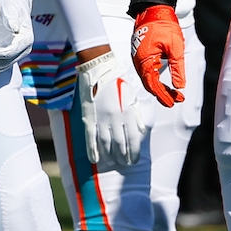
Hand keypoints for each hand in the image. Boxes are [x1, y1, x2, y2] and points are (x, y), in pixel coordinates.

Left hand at [0, 0, 32, 72]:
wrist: (10, 3)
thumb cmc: (10, 3)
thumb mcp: (10, 8)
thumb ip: (11, 19)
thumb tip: (15, 29)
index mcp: (25, 39)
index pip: (8, 53)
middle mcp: (22, 49)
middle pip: (3, 62)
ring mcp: (14, 53)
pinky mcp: (6, 53)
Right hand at [75, 48, 147, 169]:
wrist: (99, 66)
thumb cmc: (118, 80)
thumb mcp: (132, 96)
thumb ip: (137, 115)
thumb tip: (141, 131)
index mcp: (128, 112)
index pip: (133, 139)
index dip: (134, 152)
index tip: (134, 160)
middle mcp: (116, 118)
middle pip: (120, 144)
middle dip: (123, 156)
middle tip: (124, 164)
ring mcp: (101, 118)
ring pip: (106, 143)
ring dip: (110, 156)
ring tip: (112, 163)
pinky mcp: (89, 116)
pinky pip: (91, 137)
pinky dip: (93, 150)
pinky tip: (95, 160)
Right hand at [129, 5, 186, 106]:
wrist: (153, 9)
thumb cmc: (163, 24)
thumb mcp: (176, 47)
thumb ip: (178, 68)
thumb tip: (179, 85)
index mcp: (145, 60)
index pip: (153, 85)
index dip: (163, 96)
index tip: (174, 102)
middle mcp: (138, 61)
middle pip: (150, 84)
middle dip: (163, 94)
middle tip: (177, 99)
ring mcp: (139, 58)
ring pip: (148, 79)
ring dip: (160, 87)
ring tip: (174, 94)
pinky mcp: (141, 55)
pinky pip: (148, 71)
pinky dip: (156, 79)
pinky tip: (165, 82)